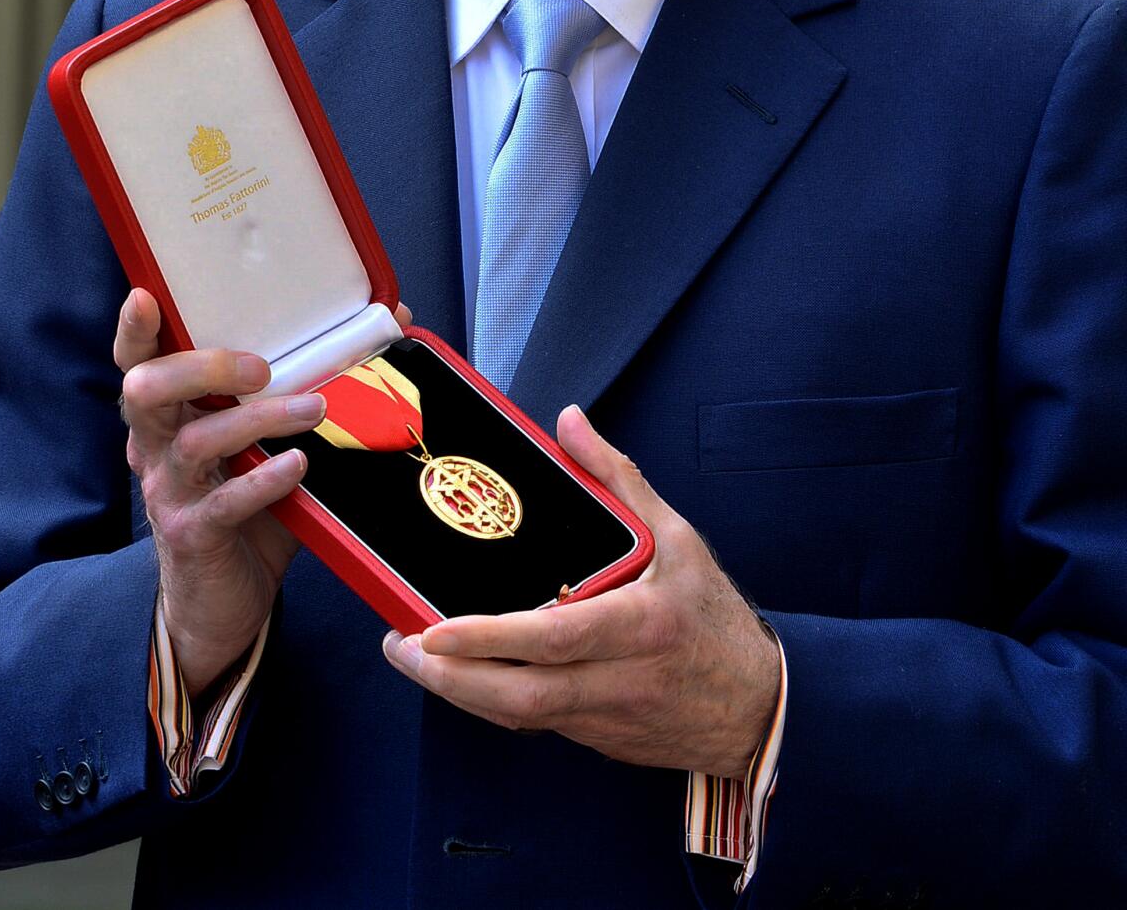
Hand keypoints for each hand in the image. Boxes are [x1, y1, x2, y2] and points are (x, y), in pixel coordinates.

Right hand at [116, 288, 412, 696]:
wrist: (223, 605)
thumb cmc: (250, 508)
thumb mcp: (272, 445)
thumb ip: (314, 385)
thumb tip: (391, 318)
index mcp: (169, 417)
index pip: (137, 363)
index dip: (135, 330)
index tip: (148, 296)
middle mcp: (157, 448)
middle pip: (149, 391)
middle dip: (204, 368)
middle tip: (262, 368)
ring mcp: (171, 493)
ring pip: (197, 441)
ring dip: (259, 419)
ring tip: (313, 409)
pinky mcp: (195, 535)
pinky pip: (225, 503)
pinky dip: (264, 480)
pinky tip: (298, 466)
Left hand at [382, 405, 778, 777]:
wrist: (760, 710)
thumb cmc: (715, 619)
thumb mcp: (678, 538)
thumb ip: (617, 477)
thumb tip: (569, 422)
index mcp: (639, 627)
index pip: (554, 638)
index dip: (490, 638)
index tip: (436, 629)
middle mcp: (617, 680)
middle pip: (520, 693)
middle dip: (451, 677)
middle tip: (401, 647)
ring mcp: (602, 718)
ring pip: (519, 715)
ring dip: (460, 693)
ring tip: (413, 657)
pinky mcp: (595, 739)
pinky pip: (535, 722)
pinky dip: (494, 701)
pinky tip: (462, 676)